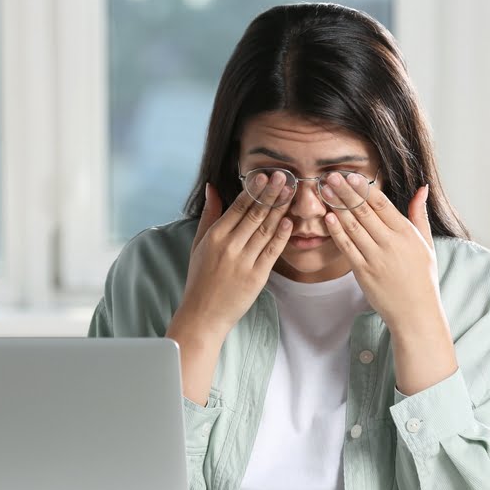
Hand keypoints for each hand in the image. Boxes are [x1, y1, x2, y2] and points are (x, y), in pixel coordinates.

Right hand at [177, 175, 293, 339]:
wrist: (203, 314)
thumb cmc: (200, 279)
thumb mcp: (198, 244)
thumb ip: (209, 215)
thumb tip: (213, 187)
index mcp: (214, 237)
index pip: (238, 208)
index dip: (253, 190)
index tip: (265, 175)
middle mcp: (229, 247)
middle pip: (254, 215)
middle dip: (271, 193)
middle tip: (284, 176)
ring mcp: (244, 262)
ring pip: (266, 230)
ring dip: (280, 209)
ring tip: (291, 192)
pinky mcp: (257, 277)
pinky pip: (272, 251)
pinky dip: (281, 235)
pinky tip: (289, 220)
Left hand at [321, 175, 440, 331]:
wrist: (415, 311)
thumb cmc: (422, 276)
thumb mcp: (426, 242)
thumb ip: (419, 214)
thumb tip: (422, 188)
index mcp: (406, 233)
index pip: (382, 204)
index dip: (364, 188)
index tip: (350, 174)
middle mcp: (390, 243)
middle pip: (364, 211)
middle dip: (345, 192)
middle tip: (331, 176)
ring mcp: (375, 258)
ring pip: (352, 226)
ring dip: (336, 206)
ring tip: (324, 191)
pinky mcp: (363, 272)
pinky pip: (347, 247)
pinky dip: (336, 231)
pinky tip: (327, 217)